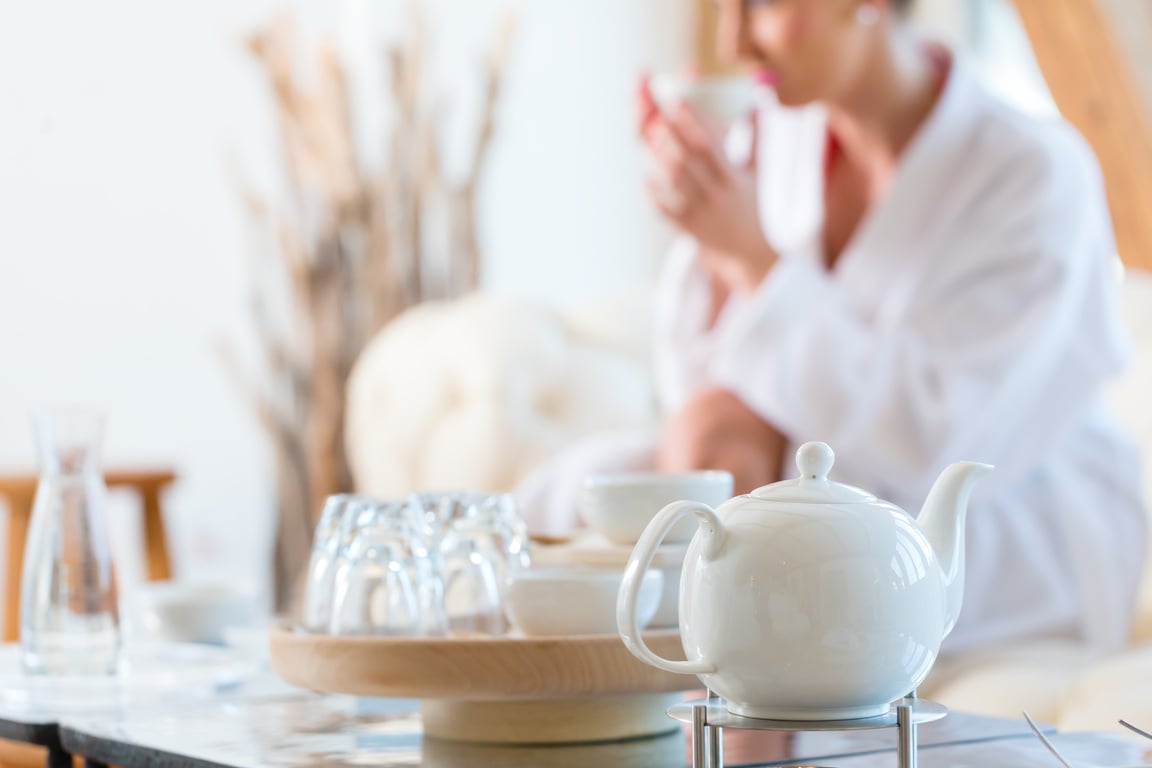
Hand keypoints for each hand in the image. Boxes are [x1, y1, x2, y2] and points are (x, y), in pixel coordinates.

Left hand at [637, 76, 777, 293]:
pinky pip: (667, 211)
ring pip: (676, 182)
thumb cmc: (752, 206)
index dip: (694, 121)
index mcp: (734, 177)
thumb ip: (755, 137)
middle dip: (671, 135)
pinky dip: (654, 195)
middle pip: (689, 159)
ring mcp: (702, 212)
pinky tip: (644, 178)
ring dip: (660, 160)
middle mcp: (718, 194)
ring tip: (648, 139)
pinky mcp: (689, 229)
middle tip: (655, 114)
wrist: (753, 255)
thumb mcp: (756, 172)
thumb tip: (758, 102)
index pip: (711, 144)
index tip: (679, 100)